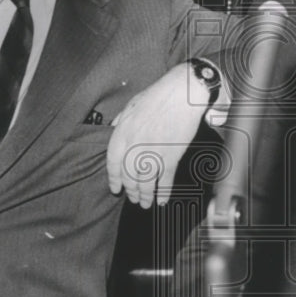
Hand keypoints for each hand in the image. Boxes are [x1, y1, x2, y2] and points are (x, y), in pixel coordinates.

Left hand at [107, 63, 210, 208]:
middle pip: (129, 177)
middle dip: (131, 191)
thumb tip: (114, 127)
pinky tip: (162, 201)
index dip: (114, 179)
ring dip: (145, 196)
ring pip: (145, 183)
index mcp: (122, 133)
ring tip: (145, 203)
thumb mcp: (131, 105)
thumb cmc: (158, 95)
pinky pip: (165, 180)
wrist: (182, 93)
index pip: (113, 163)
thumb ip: (121, 120)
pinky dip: (163, 193)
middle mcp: (135, 145)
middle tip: (134, 198)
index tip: (116, 188)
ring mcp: (153, 152)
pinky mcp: (171, 156)